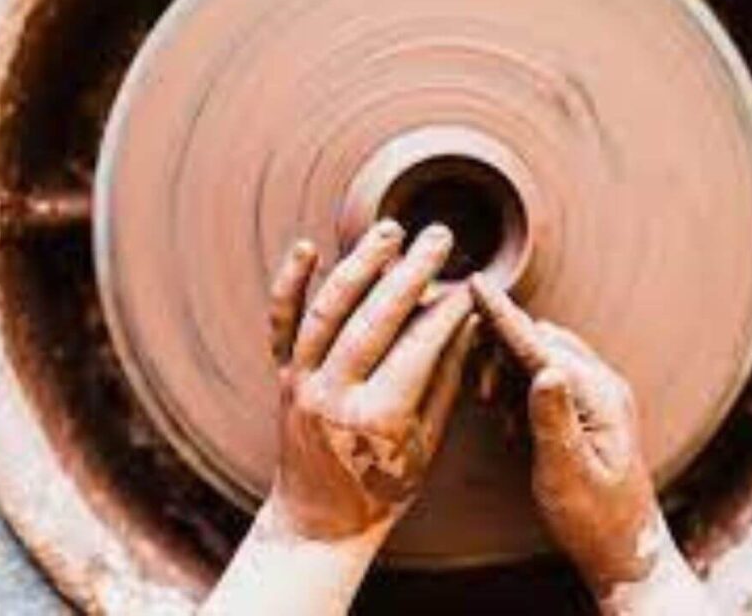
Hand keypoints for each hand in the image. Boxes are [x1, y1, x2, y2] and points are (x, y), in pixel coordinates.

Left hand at [268, 220, 475, 540]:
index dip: (448, 311)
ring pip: (327, 310)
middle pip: (374, 319)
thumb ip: (444, 380)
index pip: (419, 347)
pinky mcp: (282, 375)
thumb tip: (467, 324)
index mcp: (376, 418)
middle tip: (440, 238)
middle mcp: (333, 394)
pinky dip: (290, 284)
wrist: (318, 520)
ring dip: (360, 265)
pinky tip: (307, 247)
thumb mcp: (426, 442)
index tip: (470, 284)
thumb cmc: (383, 487)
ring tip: (390, 231)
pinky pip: (281, 323)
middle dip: (412, 273)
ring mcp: (301, 382)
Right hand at [470, 274, 658, 594]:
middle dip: (501, 351)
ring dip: (510, 371)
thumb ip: (553, 419)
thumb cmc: (595, 518)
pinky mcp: (589, 408)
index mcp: (599, 395)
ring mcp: (598, 395)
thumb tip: (544, 369)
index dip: (503, 315)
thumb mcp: (567, 473)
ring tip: (495, 408)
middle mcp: (602, 385)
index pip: (540, 345)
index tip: (476, 284)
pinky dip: (521, 387)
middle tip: (482, 394)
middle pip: (540, 341)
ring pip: (542, 356)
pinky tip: (513, 421)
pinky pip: (548, 376)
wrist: (624, 550)